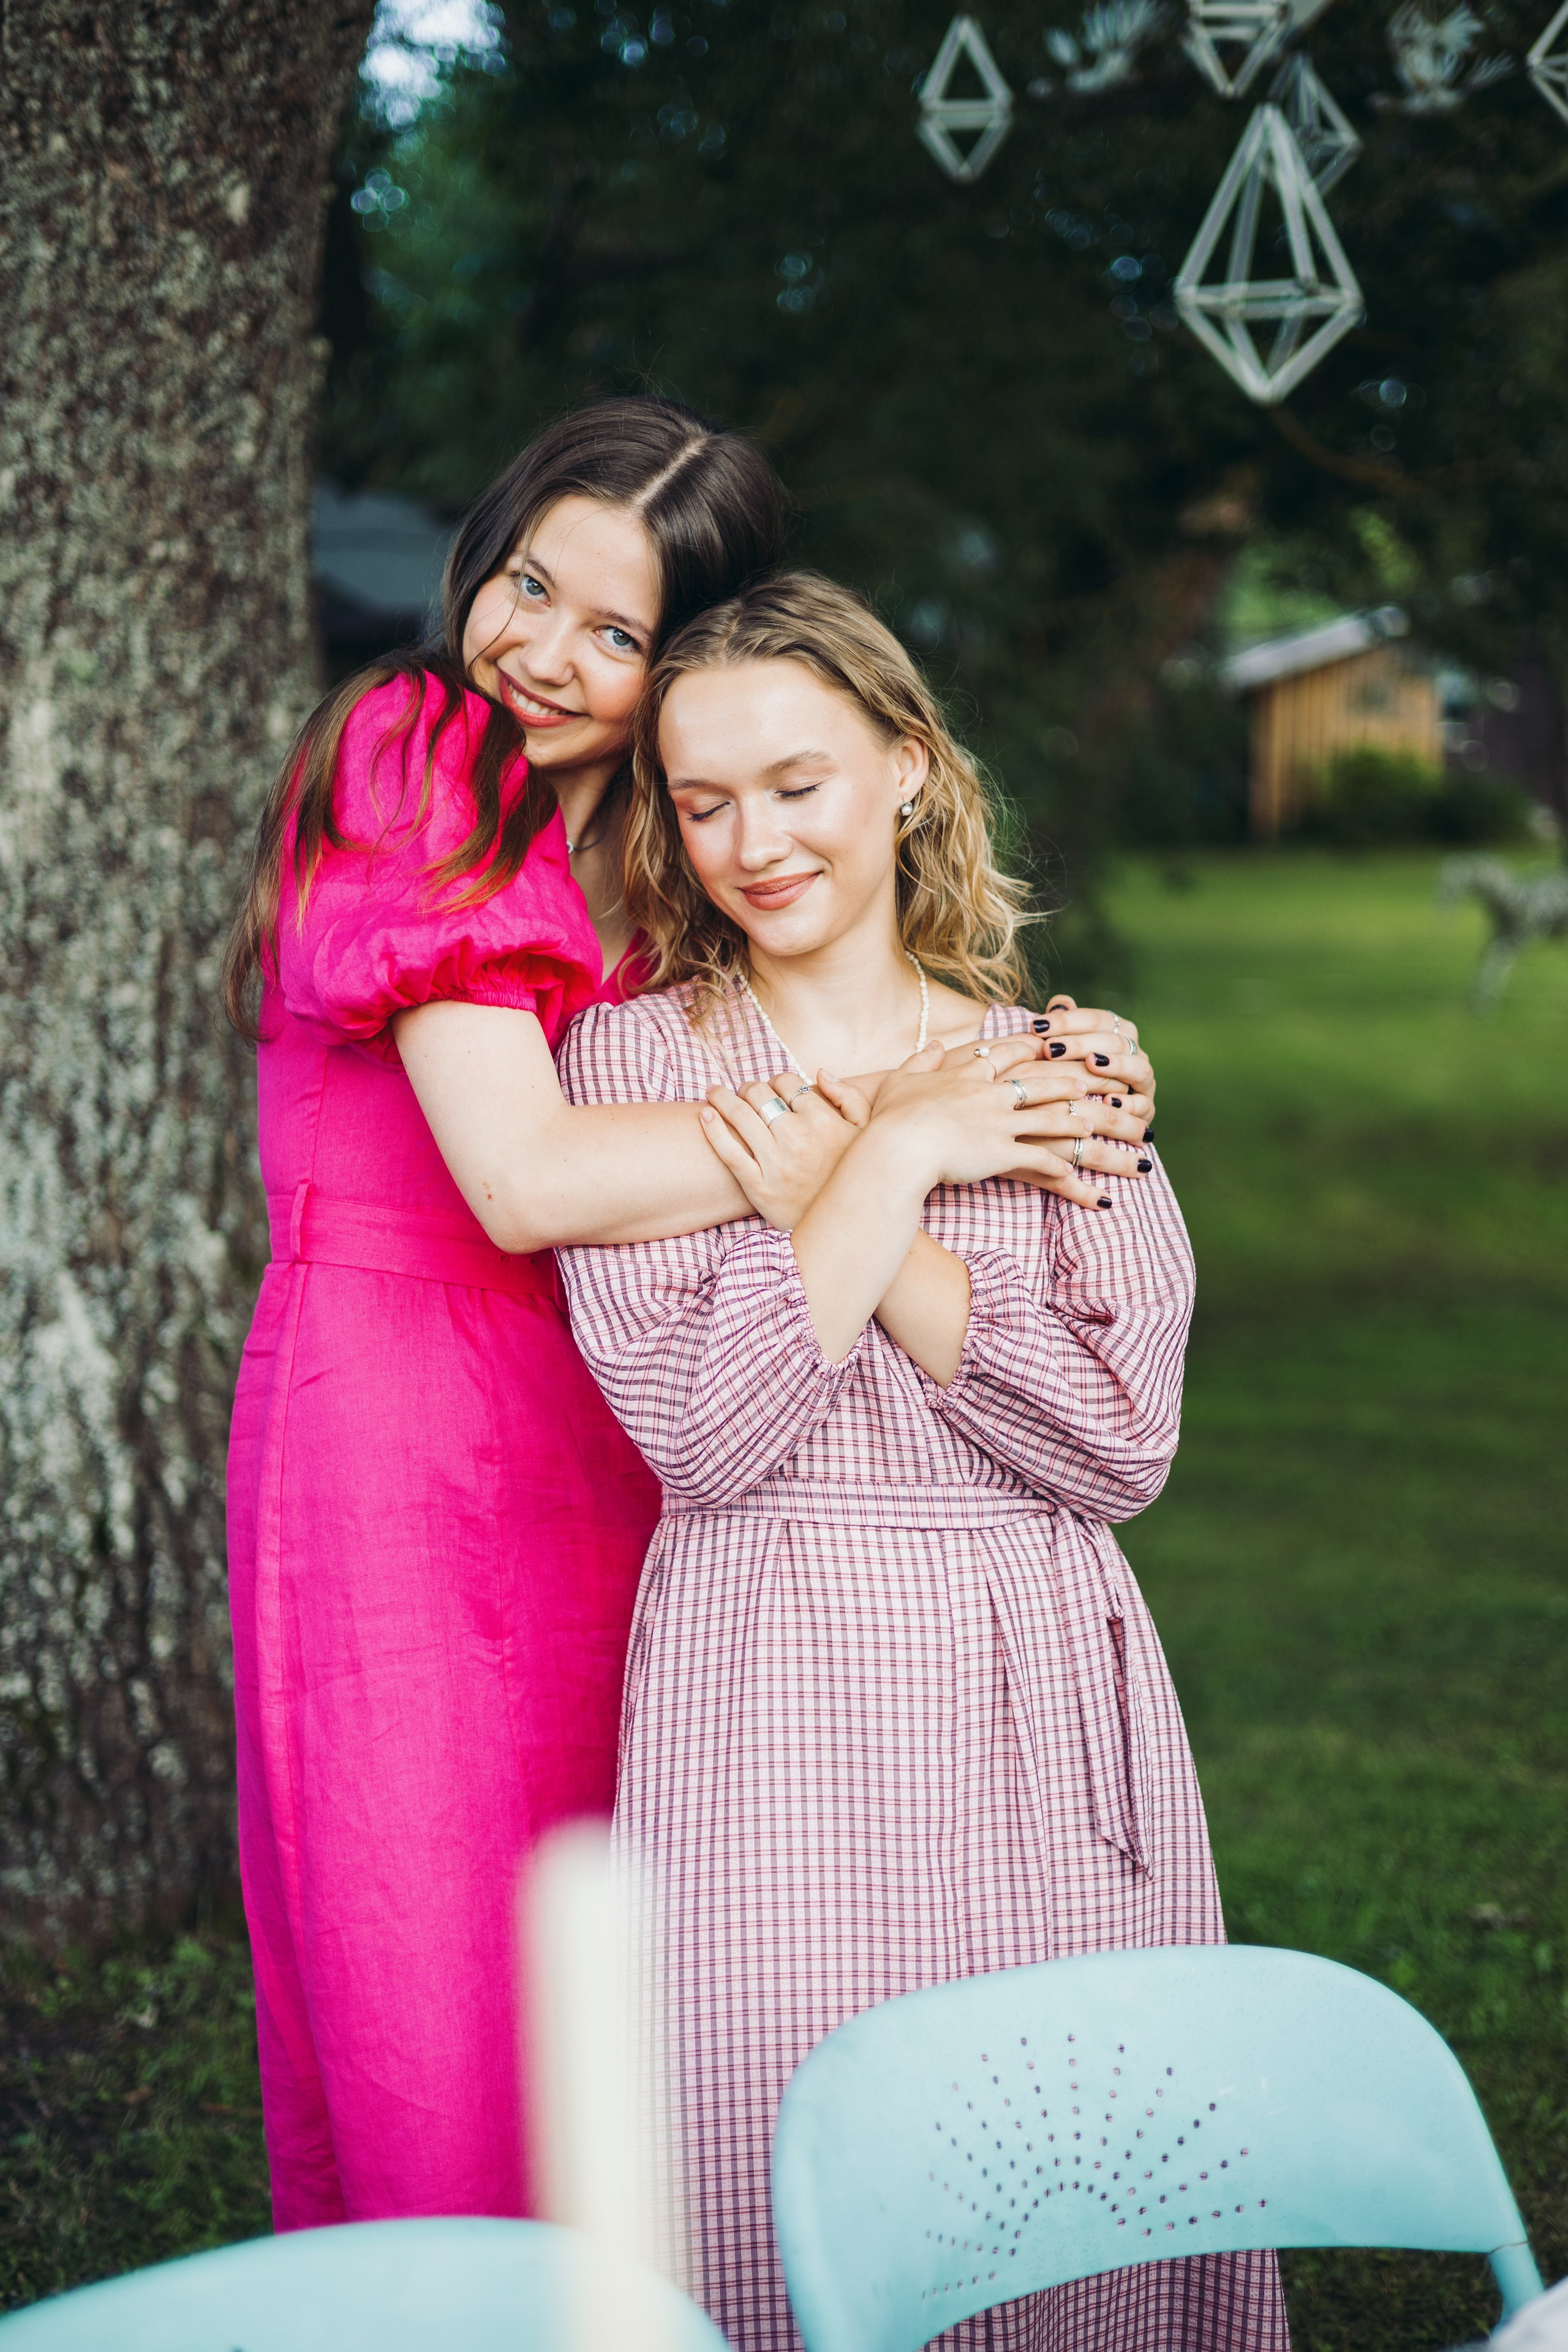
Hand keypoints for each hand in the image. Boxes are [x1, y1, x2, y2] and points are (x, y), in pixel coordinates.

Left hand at [698, 1066, 871, 1229]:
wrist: (841, 1224)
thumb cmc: (850, 1172)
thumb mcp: (865, 1132)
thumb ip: (849, 1097)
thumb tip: (819, 1073)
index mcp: (822, 1120)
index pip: (787, 1083)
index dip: (777, 1081)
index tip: (773, 1089)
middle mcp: (797, 1138)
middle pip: (760, 1095)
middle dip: (749, 1088)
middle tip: (745, 1093)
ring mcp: (776, 1163)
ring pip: (740, 1116)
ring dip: (722, 1098)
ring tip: (714, 1093)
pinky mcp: (758, 1187)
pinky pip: (729, 1152)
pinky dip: (713, 1129)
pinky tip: (705, 1115)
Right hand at [869, 1035, 1149, 1209]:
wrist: (896, 1147)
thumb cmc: (892, 1116)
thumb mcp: (902, 1079)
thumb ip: (921, 1060)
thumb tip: (931, 1044)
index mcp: (969, 1075)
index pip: (1010, 1055)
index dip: (1035, 1049)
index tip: (1054, 1044)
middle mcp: (992, 1094)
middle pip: (1042, 1083)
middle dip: (1073, 1082)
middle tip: (1098, 1082)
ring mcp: (1000, 1123)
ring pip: (1052, 1118)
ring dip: (1078, 1122)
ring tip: (1098, 1126)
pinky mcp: (1003, 1153)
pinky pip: (1041, 1159)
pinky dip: (1061, 1167)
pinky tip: (1076, 1172)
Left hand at [1028, 992, 1155, 1122]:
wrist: (1088, 1115)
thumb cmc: (1070, 1075)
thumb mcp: (1063, 1050)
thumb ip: (1064, 1026)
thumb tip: (1060, 1002)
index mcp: (1118, 1032)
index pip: (1097, 1019)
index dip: (1068, 1020)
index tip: (1037, 1026)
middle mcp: (1135, 1053)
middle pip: (1115, 1040)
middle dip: (1081, 1043)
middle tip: (1051, 1049)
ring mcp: (1143, 1080)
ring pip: (1138, 1067)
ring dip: (1116, 1064)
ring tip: (1091, 1064)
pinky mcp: (1146, 1108)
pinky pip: (1144, 1104)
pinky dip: (1130, 1103)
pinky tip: (1110, 1101)